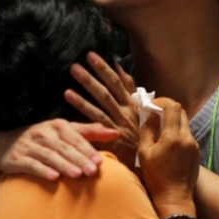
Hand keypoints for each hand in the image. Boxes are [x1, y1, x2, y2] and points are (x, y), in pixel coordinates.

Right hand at [0, 119, 117, 180]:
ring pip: (48, 155)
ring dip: (63, 165)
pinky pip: (30, 164)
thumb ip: (89, 132)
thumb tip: (116, 132)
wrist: (4, 144)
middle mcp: (42, 133)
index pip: (74, 137)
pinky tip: (53, 178)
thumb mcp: (64, 132)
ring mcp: (28, 146)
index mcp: (56, 126)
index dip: (86, 149)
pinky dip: (42, 170)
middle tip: (92, 171)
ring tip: (77, 175)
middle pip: (63, 147)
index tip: (99, 162)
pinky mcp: (16, 158)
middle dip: (78, 159)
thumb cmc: (43, 139)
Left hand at [64, 52, 138, 166]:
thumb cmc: (140, 136)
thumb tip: (119, 66)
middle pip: (108, 88)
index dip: (104, 68)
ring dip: (87, 84)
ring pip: (101, 100)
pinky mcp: (111, 136)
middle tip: (77, 62)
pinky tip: (68, 95)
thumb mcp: (139, 111)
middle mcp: (127, 112)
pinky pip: (94, 118)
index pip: (118, 82)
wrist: (149, 163)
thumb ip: (129, 89)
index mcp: (133, 105)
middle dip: (94, 73)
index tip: (91, 55)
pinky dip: (82, 105)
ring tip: (73, 72)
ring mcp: (119, 123)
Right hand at [137, 98, 199, 206]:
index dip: (162, 101)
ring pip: (184, 123)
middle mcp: (187, 138)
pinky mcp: (196, 152)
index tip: (151, 104)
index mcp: (173, 137)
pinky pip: (186, 135)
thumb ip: (147, 130)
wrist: (175, 198)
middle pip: (181, 112)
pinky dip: (176, 132)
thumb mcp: (144, 152)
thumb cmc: (156, 177)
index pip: (173, 107)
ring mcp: (194, 145)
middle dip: (167, 109)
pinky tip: (166, 142)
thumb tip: (150, 115)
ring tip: (158, 129)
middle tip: (154, 113)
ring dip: (172, 121)